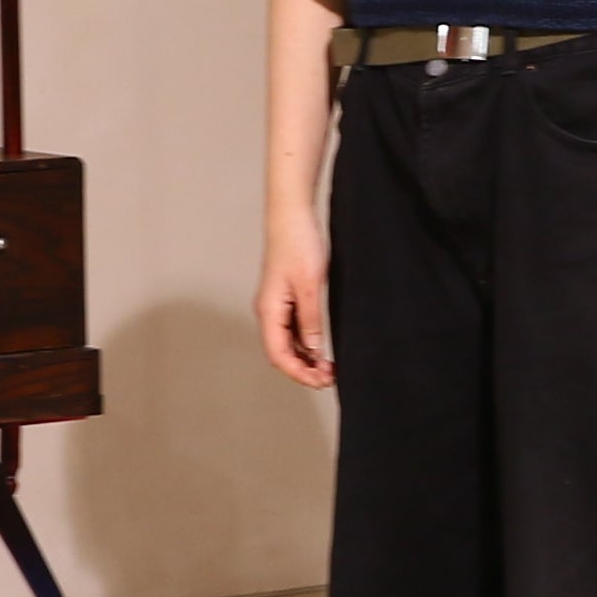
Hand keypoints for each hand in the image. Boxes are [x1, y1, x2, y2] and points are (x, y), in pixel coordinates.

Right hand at [257, 226, 336, 387]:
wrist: (292, 215)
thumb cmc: (298, 243)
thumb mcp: (310, 287)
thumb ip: (311, 322)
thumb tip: (313, 350)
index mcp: (268, 310)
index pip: (278, 355)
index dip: (299, 373)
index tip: (321, 381)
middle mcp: (267, 311)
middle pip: (280, 353)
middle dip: (303, 369)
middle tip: (329, 377)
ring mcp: (274, 305)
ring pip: (286, 343)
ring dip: (305, 358)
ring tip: (328, 366)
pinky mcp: (284, 298)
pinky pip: (291, 329)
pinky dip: (305, 343)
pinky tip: (320, 348)